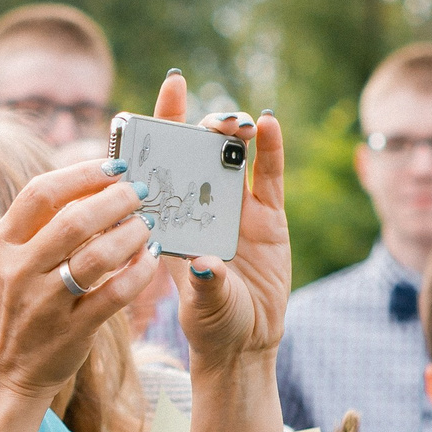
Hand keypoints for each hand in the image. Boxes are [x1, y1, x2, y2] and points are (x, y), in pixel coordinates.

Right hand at [0, 155, 155, 401]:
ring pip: (97, 257)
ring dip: (131, 234)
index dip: (82, 173)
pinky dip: (139, 273)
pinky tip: (150, 260)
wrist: (0, 375)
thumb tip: (91, 185)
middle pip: (74, 220)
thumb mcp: (10, 263)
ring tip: (148, 224)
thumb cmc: (14, 309)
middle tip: (141, 192)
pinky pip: (115, 295)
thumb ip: (39, 228)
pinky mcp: (71, 331)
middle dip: (115, 200)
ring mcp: (44, 303)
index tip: (115, 165)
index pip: (40, 193)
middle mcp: (19, 270)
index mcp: (3, 244)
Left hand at [152, 74, 288, 370]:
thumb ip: (205, 283)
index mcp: (170, 219)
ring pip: (231, 157)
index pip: (159, 164)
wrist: (244, 341)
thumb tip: (204, 265)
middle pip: (195, 152)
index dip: (160, 126)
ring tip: (235, 123)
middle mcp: (200, 206)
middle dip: (199, 127)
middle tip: (207, 121)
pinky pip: (269, 177)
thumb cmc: (210, 321)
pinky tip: (269, 124)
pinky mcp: (269, 217)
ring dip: (232, 133)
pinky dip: (271, 149)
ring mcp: (235, 208)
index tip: (166, 90)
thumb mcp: (201, 304)